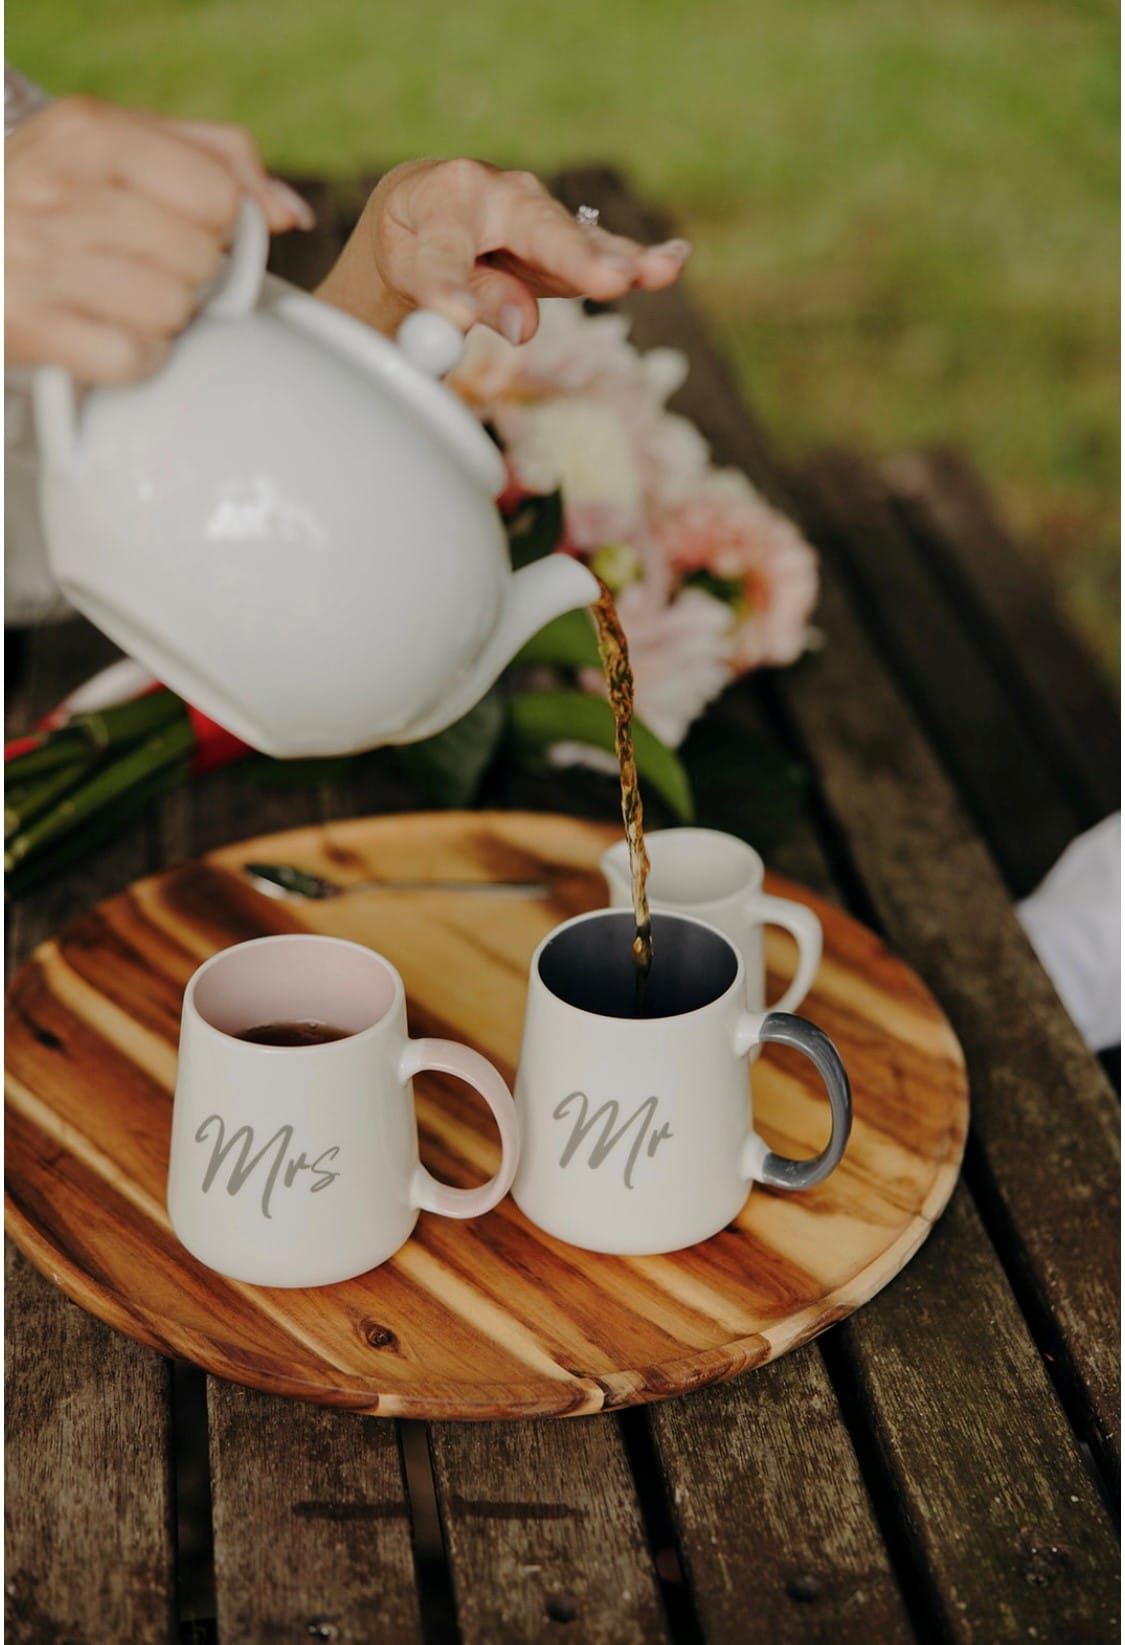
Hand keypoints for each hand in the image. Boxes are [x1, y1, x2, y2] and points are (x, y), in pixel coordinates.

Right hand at [5, 96, 313, 383]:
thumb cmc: (48, 198)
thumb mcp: (115, 147)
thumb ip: (214, 158)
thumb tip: (288, 210)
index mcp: (87, 130)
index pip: (217, 193)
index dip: (215, 223)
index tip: (180, 227)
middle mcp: (58, 187)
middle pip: (200, 257)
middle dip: (186, 272)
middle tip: (139, 267)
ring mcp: (39, 258)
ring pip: (172, 309)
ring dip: (160, 319)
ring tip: (118, 300)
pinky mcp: (30, 325)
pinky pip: (135, 359)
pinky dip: (134, 360)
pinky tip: (106, 337)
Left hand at [316, 158, 690, 341]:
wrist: (426, 208)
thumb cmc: (412, 242)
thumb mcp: (408, 269)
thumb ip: (450, 291)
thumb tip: (520, 323)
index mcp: (447, 195)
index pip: (446, 250)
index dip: (450, 287)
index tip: (453, 316)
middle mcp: (503, 191)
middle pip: (539, 233)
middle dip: (574, 259)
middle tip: (609, 282)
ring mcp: (542, 213)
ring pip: (580, 242)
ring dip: (620, 260)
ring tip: (660, 272)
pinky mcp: (568, 241)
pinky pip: (602, 251)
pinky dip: (636, 258)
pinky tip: (673, 260)